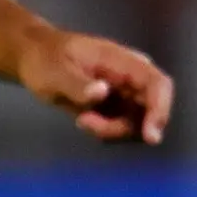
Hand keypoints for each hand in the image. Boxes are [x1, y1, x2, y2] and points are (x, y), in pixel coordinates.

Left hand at [18, 26, 173, 145]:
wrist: (36, 59)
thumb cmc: (46, 59)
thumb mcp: (55, 72)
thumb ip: (78, 84)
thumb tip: (103, 92)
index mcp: (123, 61)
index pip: (157, 84)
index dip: (160, 110)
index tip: (150, 136)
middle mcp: (132, 79)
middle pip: (151, 111)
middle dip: (123, 127)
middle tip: (87, 122)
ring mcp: (127, 95)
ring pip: (137, 125)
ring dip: (110, 130)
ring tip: (81, 119)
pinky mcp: (118, 109)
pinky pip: (123, 130)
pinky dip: (105, 132)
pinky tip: (84, 120)